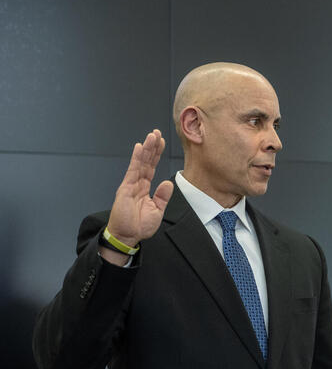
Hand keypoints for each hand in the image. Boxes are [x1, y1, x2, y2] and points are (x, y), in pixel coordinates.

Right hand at [106, 129, 173, 247]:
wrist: (127, 236)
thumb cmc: (139, 226)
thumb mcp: (157, 211)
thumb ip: (162, 196)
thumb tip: (168, 183)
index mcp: (145, 188)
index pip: (152, 167)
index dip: (157, 155)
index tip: (162, 142)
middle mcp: (138, 184)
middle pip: (146, 161)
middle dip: (152, 147)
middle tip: (156, 133)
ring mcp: (131, 184)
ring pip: (140, 163)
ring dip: (146, 149)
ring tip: (152, 136)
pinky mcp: (126, 188)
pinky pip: (132, 171)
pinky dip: (136, 159)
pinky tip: (140, 148)